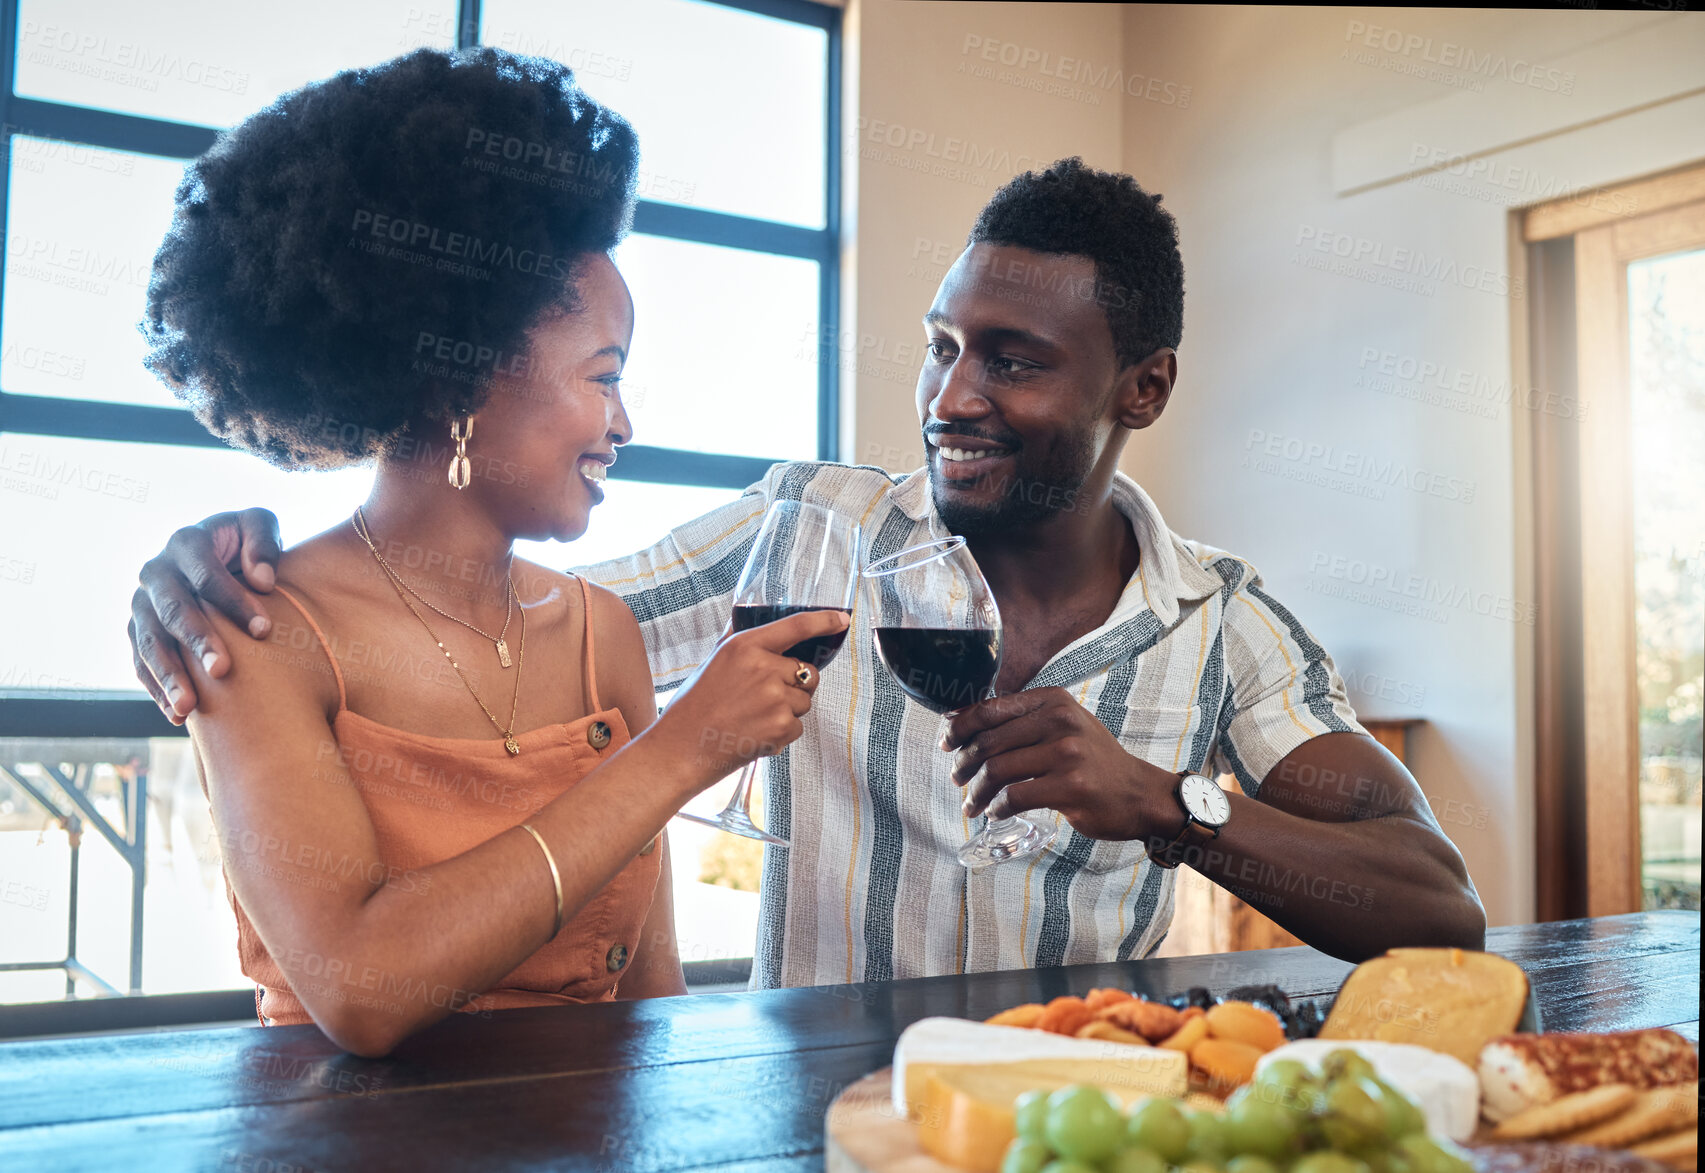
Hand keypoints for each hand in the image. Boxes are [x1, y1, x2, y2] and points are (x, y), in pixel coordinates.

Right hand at [129, 508, 283, 722]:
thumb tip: (263, 579)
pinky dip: (157, 689)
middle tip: (223, 671)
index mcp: (185, 543)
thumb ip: (263, 541)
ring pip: (149, 642)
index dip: (233, 600)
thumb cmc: (245, 545)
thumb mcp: (257, 527)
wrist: (218, 559)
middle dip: (196, 641)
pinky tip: (178, 716)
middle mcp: (156, 573)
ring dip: (169, 675)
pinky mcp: (138, 632)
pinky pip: (141, 663)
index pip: (205, 573)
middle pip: (172, 610)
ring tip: (189, 708)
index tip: (264, 629)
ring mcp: (142, 605)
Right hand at [647, 608, 849, 787]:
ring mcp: (775, 698)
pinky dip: (782, 733)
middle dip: (796, 685)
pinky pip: (798, 726)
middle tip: (765, 698)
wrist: (681, 749)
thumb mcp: (712, 662)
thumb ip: (735, 641)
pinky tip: (755, 733)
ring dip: (788, 711)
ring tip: (753, 718)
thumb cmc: (692, 706)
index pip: (796, 626)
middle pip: (808, 671)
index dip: (824, 621)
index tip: (842, 619)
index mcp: (745, 646)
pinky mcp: (782, 726)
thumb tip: (745, 617)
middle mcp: (764, 668)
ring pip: (804, 701)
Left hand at [943, 687, 1175, 840]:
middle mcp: (1060, 721)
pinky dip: (998, 808)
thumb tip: (965, 723)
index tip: (947, 742)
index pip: (991, 708)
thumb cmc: (1093, 761)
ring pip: (997, 770)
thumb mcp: (1064, 726)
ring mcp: (1067, 754)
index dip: (961, 726)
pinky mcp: (1070, 787)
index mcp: (1053, 701)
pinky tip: (996, 813)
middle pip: (989, 741)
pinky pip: (1015, 797)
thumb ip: (1023, 722)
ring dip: (977, 791)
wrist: (1138, 793)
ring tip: (972, 804)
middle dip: (964, 763)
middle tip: (957, 779)